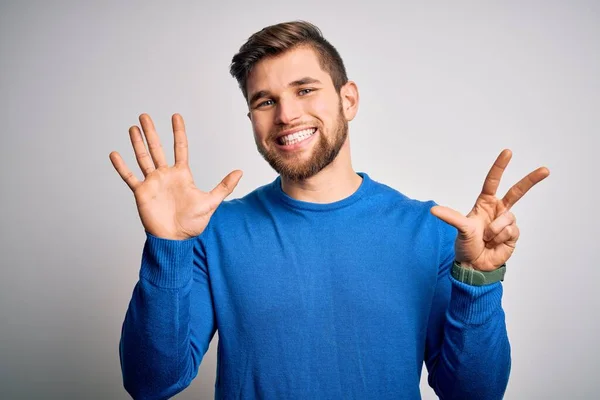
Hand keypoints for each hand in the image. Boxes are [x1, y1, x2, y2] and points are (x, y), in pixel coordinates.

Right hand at [109, 113, 242, 239]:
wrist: (175, 239)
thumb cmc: (192, 224)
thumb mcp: (211, 202)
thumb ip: (224, 186)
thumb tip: (240, 172)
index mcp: (181, 175)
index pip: (180, 148)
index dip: (178, 132)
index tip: (176, 116)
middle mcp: (165, 175)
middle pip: (157, 148)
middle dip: (151, 132)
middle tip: (145, 115)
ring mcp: (152, 183)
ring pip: (143, 158)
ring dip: (137, 143)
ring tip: (133, 127)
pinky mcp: (141, 193)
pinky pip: (130, 177)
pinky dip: (122, 166)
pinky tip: (115, 154)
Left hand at [431, 149, 548, 271]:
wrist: (475, 264)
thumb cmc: (466, 244)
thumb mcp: (460, 229)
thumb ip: (450, 217)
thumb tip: (433, 210)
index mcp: (485, 203)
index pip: (493, 181)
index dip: (500, 167)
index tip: (508, 152)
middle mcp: (498, 210)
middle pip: (517, 192)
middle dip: (531, 180)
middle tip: (545, 170)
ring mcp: (507, 222)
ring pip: (508, 218)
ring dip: (495, 230)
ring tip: (486, 238)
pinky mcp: (514, 234)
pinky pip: (511, 231)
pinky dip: (501, 238)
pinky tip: (495, 243)